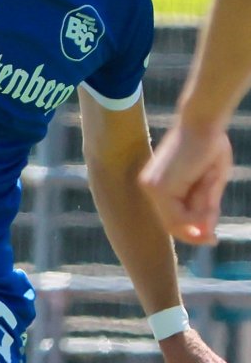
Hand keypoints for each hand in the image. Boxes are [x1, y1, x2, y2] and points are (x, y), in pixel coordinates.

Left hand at [139, 123, 232, 244]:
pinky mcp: (158, 187)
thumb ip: (205, 209)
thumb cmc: (210, 146)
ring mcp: (151, 188)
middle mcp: (149, 188)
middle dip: (195, 231)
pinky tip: (206, 187)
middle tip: (213, 239)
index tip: (211, 240)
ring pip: (177, 222)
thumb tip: (206, 235)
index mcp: (158, 186)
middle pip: (173, 224)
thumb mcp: (210, 184)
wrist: (205, 122)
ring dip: (200, 214)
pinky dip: (197, 210)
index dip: (190, 234)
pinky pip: (178, 215)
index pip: (171, 219)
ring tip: (211, 184)